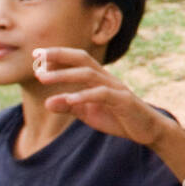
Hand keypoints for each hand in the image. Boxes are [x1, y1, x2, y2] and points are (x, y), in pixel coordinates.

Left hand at [32, 46, 172, 144]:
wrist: (148, 130)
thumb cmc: (118, 118)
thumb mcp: (89, 113)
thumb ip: (70, 106)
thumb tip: (47, 103)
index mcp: (99, 79)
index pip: (77, 60)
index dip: (58, 55)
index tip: (36, 55)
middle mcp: (107, 78)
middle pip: (82, 59)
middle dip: (59, 56)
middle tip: (36, 59)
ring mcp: (116, 88)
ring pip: (89, 75)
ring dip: (64, 75)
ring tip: (44, 78)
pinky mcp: (124, 101)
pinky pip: (102, 94)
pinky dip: (84, 96)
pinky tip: (68, 99)